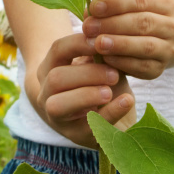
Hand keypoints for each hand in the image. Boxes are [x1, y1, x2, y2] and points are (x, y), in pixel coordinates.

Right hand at [33, 33, 135, 147]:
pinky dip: (110, 113)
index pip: (57, 50)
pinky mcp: (75, 136)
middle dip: (86, 74)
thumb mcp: (99, 65)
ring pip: (58, 104)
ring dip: (87, 95)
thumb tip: (108, 37)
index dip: (78, 43)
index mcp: (51, 67)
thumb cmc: (100, 84)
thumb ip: (101, 55)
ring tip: (110, 91)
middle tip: (113, 74)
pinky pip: (87, 127)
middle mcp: (47, 92)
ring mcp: (57, 117)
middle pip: (56, 78)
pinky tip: (127, 101)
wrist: (105, 118)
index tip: (101, 41)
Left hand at [82, 0, 173, 79]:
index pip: (140, 0)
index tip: (94, 7)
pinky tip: (105, 58)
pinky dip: (122, 63)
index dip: (115, 3)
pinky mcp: (159, 69)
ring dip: (119, 45)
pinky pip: (142, 67)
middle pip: (143, 23)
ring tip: (97, 43)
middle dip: (113, 25)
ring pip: (146, 46)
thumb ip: (109, 8)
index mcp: (166, 3)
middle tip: (89, 27)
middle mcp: (173, 26)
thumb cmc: (133, 17)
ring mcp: (169, 49)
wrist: (154, 41)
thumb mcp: (126, 6)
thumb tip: (89, 13)